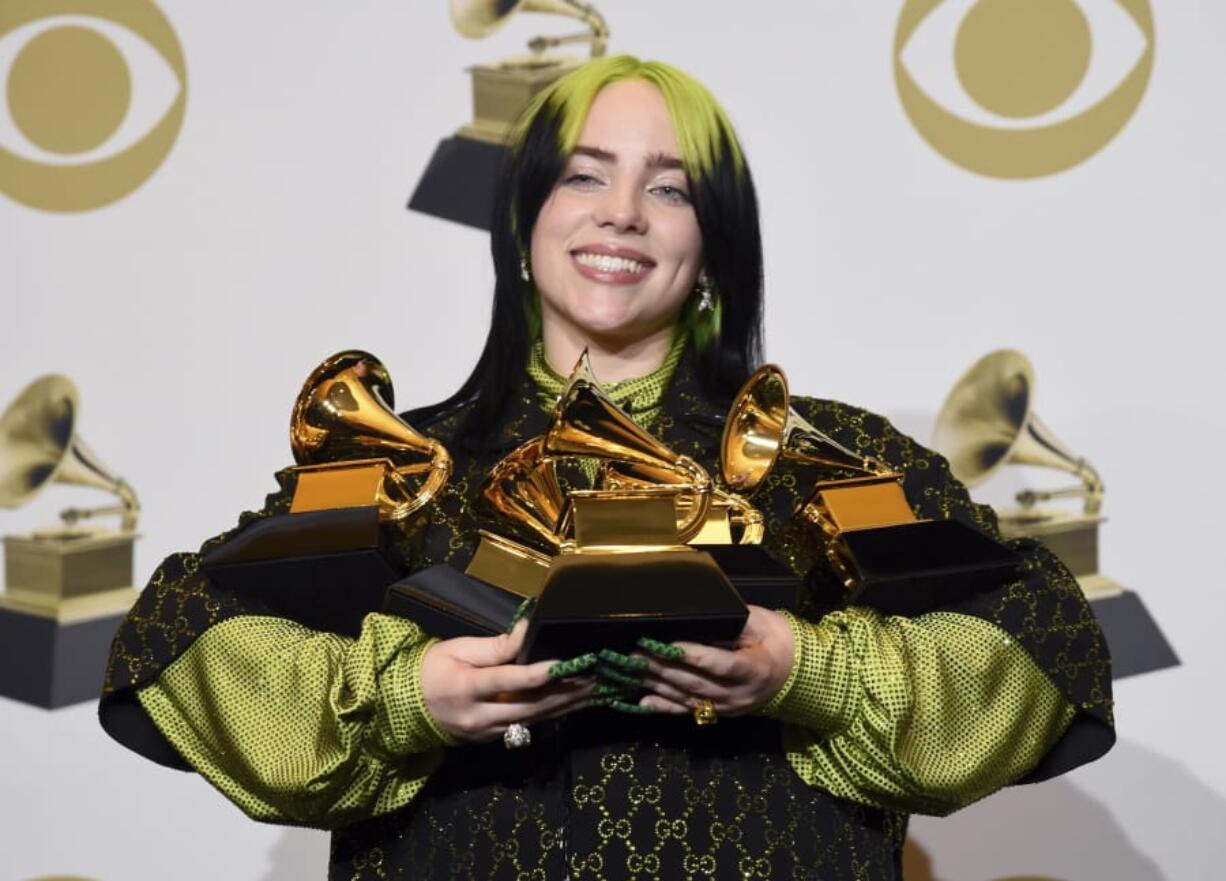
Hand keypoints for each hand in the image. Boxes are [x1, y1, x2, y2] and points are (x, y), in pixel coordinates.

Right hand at [420, 619, 591, 741]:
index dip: (537, 673)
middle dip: (563, 693)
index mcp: (465, 687)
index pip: (507, 680)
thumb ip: (496, 646)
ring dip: (563, 706)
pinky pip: (525, 726)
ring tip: (591, 691)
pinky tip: (569, 705)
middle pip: (528, 706)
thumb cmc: (433, 668)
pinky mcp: (492, 739)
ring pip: (531, 719)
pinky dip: (549, 714)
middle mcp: (478, 715)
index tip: (563, 663)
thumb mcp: (459, 648)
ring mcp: (485, 732)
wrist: (407, 706)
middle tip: (592, 678)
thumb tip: (528, 630)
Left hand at [636, 605, 793, 716]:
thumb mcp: (761, 623)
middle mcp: (740, 694)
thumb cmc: (778, 639)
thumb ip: (732, 621)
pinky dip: (665, 706)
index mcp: (755, 669)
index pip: (720, 664)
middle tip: (635, 653)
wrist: (796, 669)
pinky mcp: (721, 712)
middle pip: (696, 682)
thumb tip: (699, 615)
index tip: (667, 643)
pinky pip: (689, 711)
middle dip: (663, 667)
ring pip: (688, 697)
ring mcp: (729, 707)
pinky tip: (644, 702)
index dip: (693, 654)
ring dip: (657, 684)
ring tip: (632, 670)